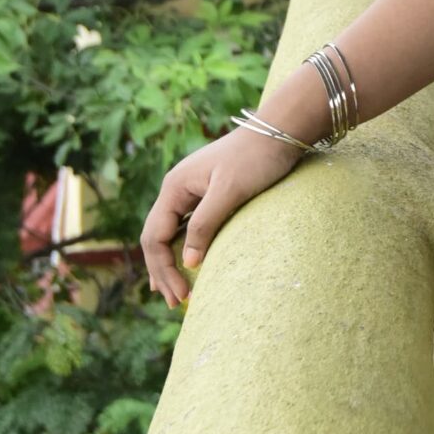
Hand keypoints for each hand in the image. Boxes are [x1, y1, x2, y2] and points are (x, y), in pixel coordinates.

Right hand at [140, 124, 301, 308]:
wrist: (280, 131)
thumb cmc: (255, 158)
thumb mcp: (229, 191)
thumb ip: (205, 225)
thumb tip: (188, 263)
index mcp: (174, 187)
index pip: (154, 237)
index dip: (164, 269)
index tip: (182, 293)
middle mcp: (176, 189)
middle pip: (156, 238)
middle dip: (163, 271)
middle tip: (177, 303)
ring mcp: (190, 191)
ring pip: (169, 234)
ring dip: (169, 263)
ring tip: (172, 292)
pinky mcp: (207, 194)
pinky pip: (186, 227)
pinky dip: (183, 249)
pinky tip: (188, 264)